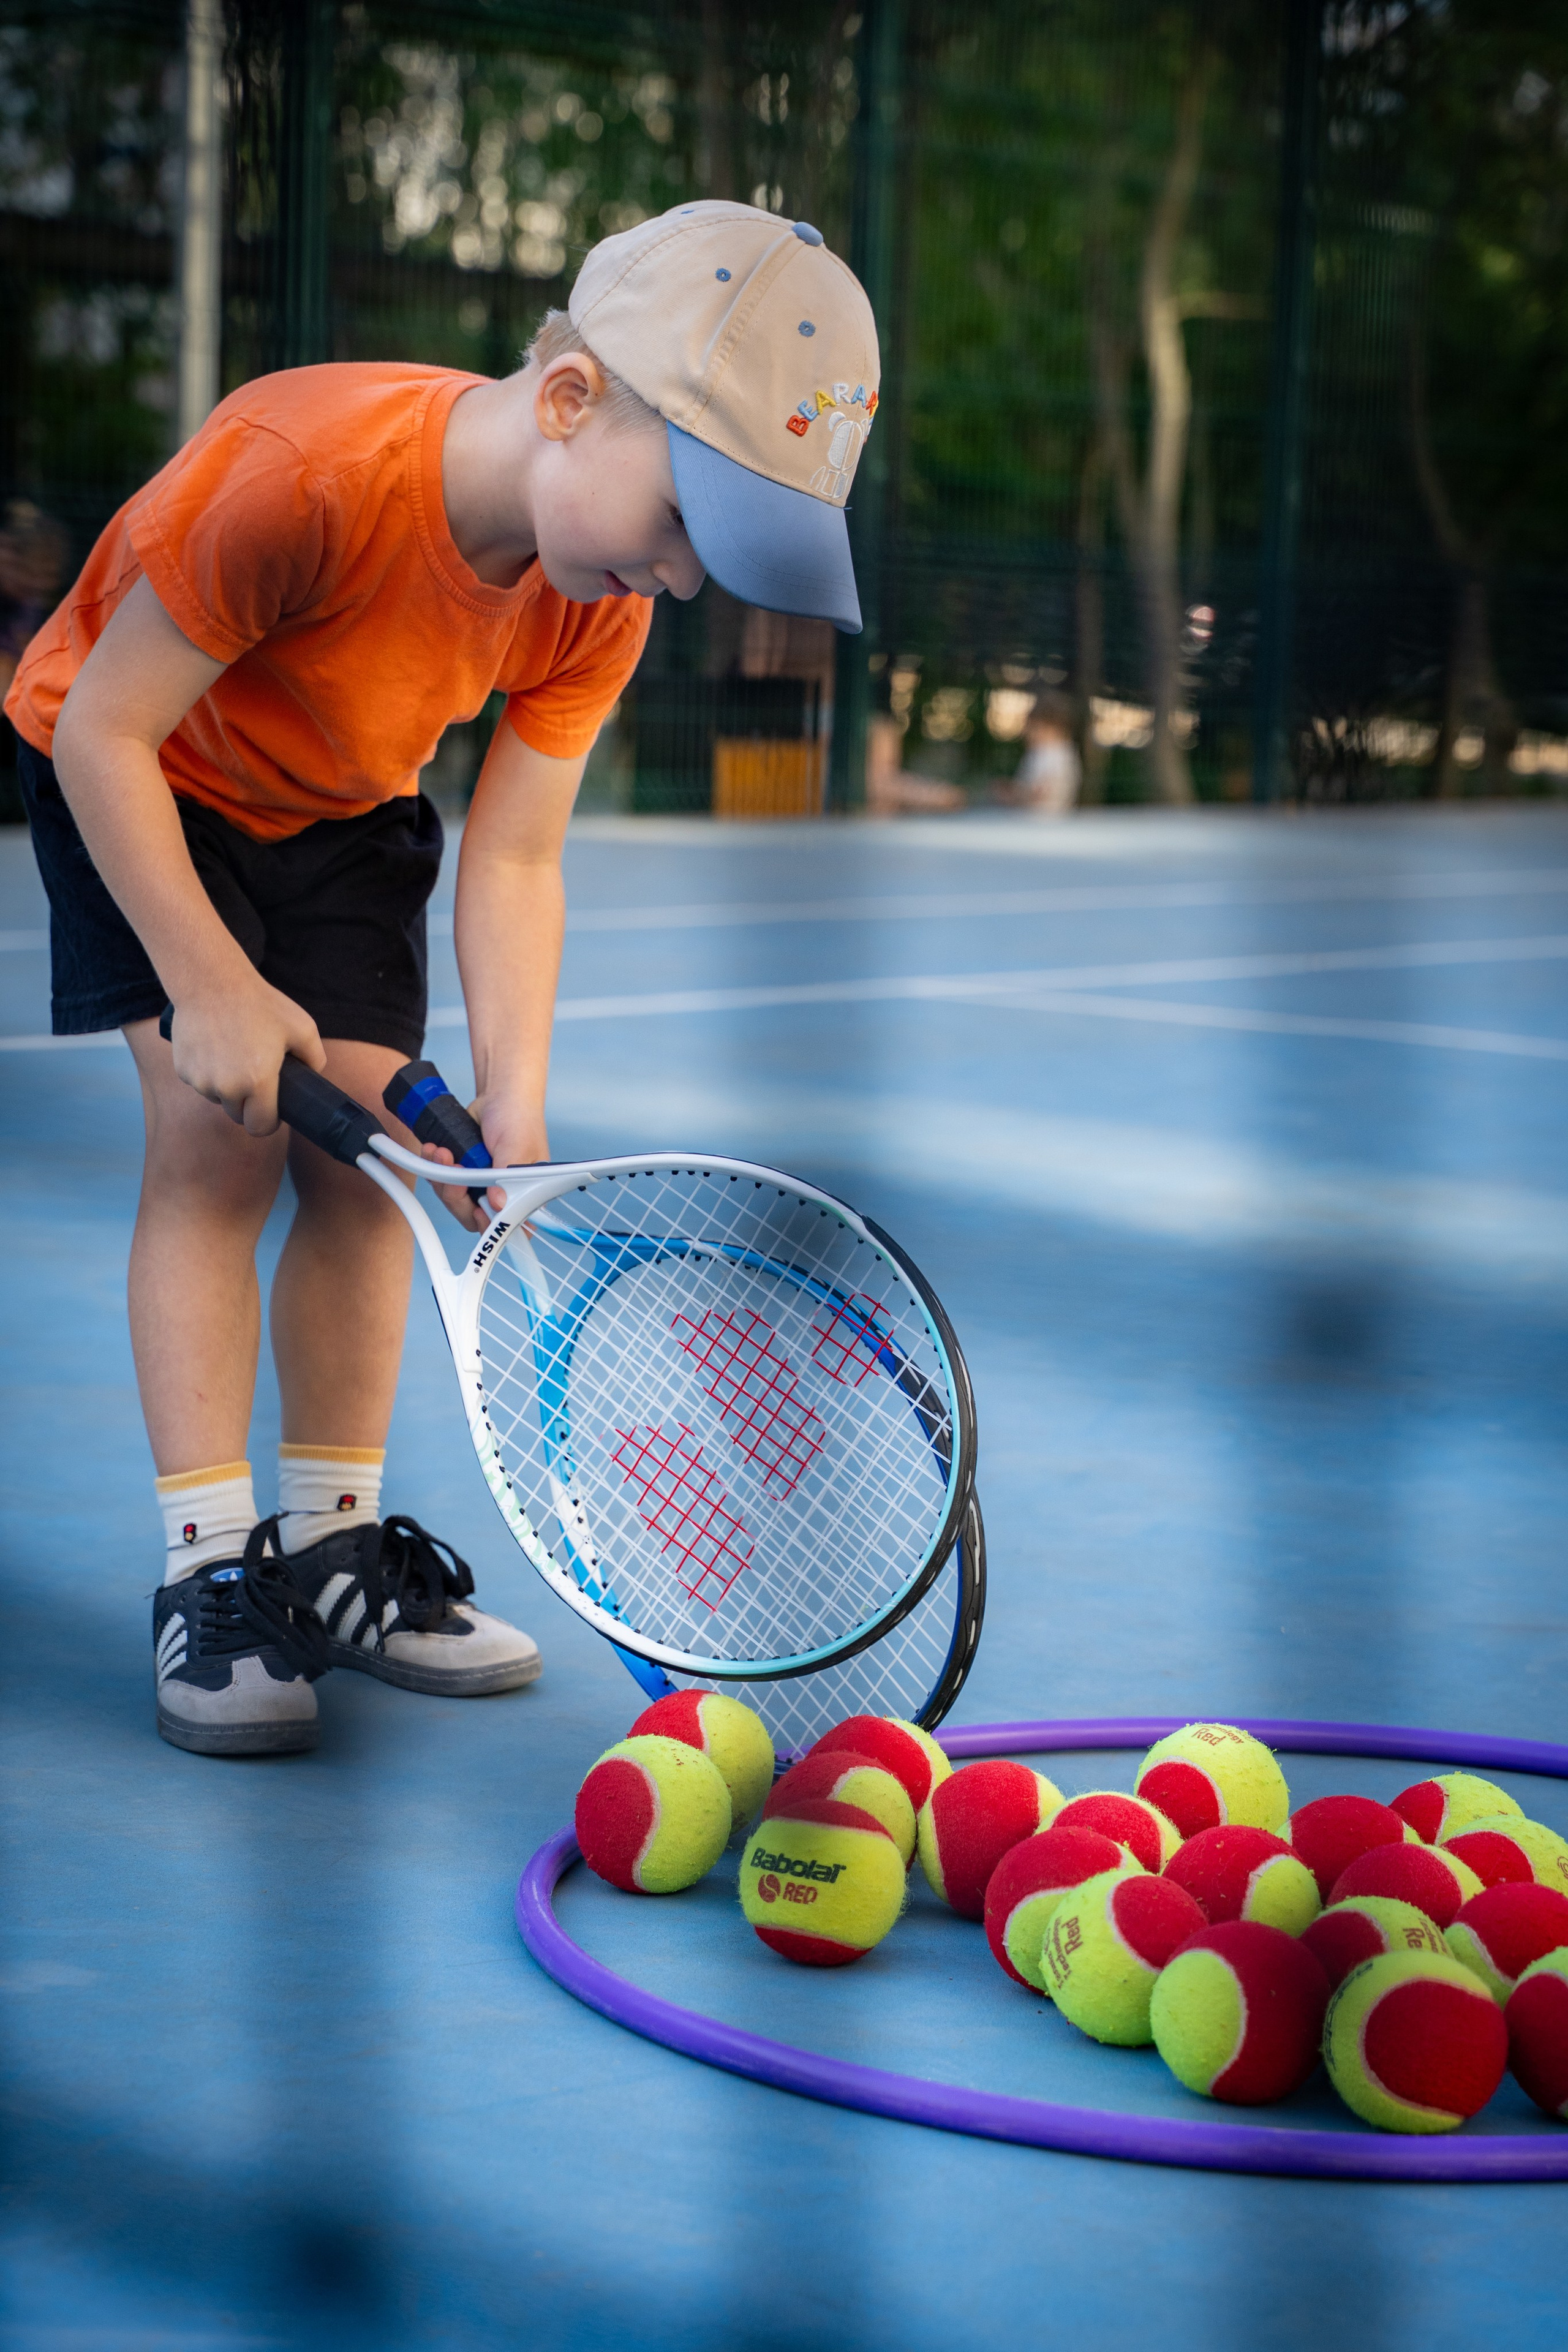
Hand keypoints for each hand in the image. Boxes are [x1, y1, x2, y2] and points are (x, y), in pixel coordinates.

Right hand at [165, 972, 325, 1132]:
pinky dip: (209, 1074)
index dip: (269, 1122)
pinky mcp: (183, 1070)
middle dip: (248, 1104)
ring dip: (228, 1089)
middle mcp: (226, 1087)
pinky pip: (201, 1083)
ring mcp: (201, 1080)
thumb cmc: (260, 1003)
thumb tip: (314, 1077)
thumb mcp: (303, 1028)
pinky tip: (216, 1049)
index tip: (272, 1111)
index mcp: (257, 1082)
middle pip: (238, 1115)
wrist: (211, 981)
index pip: (260, 1127)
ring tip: (235, 1057)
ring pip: (218, 1099)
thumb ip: (316, 1059)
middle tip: (255, 1078)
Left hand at [424, 1091, 549, 1232]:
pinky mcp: (463, 1174)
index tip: (477, 1212)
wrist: (499, 1095)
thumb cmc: (519, 1118)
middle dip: (457, 1197)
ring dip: (442, 1179)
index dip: (491, 1226)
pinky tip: (435, 1151)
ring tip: (442, 1153)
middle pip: (473, 1216)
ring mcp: (480, 1186)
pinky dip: (435, 1168)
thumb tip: (498, 1204)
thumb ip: (506, 1176)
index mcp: (525, 1195)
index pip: (509, 1225)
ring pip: (454, 1200)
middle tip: (454, 1176)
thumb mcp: (517, 1146)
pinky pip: (443, 1181)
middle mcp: (502, 1195)